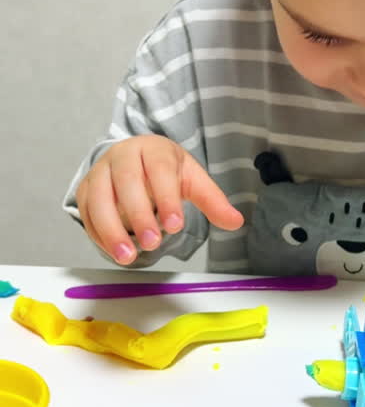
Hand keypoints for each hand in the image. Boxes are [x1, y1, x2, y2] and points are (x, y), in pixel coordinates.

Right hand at [76, 135, 243, 263]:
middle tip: (153, 243)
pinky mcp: (85, 190)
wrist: (134, 158)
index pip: (159, 170)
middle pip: (126, 182)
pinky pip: (86, 212)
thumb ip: (212, 201)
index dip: (166, 197)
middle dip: (139, 215)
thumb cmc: (164, 170)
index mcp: (152, 149)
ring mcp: (100, 172)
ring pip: (99, 199)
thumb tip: (236, 221)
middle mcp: (122, 156)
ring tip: (128, 257)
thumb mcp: (191, 180)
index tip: (175, 225)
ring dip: (111, 230)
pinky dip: (97, 234)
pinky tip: (114, 251)